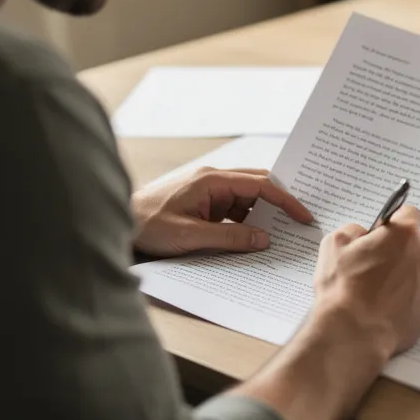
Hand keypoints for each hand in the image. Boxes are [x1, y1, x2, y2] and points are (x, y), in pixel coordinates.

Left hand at [131, 168, 313, 257]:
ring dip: (262, 216)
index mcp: (212, 181)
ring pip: (246, 200)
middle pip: (257, 186)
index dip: (285, 200)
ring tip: (281, 234)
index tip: (302, 215)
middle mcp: (213, 181)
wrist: (116, 223)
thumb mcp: (190, 236)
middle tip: (300, 220)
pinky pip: (233, 210)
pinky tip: (253, 238)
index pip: (260, 184)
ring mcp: (207, 192)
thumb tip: (264, 239)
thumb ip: (229, 237)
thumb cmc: (146, 225)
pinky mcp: (202, 204)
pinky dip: (246, 222)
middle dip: (280, 203)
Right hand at [313, 205, 419, 358]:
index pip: (409, 214)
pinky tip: (387, 309)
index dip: (392, 224)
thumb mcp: (334, 245)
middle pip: (415, 245)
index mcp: (405, 234)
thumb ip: (353, 230)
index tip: (380, 236)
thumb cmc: (344, 287)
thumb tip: (362, 234)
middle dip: (398, 252)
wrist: (354, 333)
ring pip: (419, 271)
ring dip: (404, 276)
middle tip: (373, 268)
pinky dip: (408, 299)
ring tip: (378, 293)